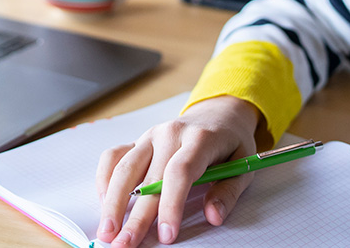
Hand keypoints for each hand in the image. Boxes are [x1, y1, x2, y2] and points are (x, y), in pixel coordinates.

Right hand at [95, 96, 268, 246]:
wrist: (217, 115)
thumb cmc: (229, 143)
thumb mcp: (244, 164)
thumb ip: (229, 191)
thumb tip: (213, 216)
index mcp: (200, 138)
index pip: (180, 172)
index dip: (171, 205)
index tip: (166, 234)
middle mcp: (170, 134)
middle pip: (148, 177)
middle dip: (135, 216)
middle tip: (125, 245)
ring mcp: (150, 136)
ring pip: (124, 168)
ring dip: (112, 203)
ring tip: (107, 231)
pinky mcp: (137, 140)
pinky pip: (113, 157)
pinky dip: (104, 180)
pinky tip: (104, 204)